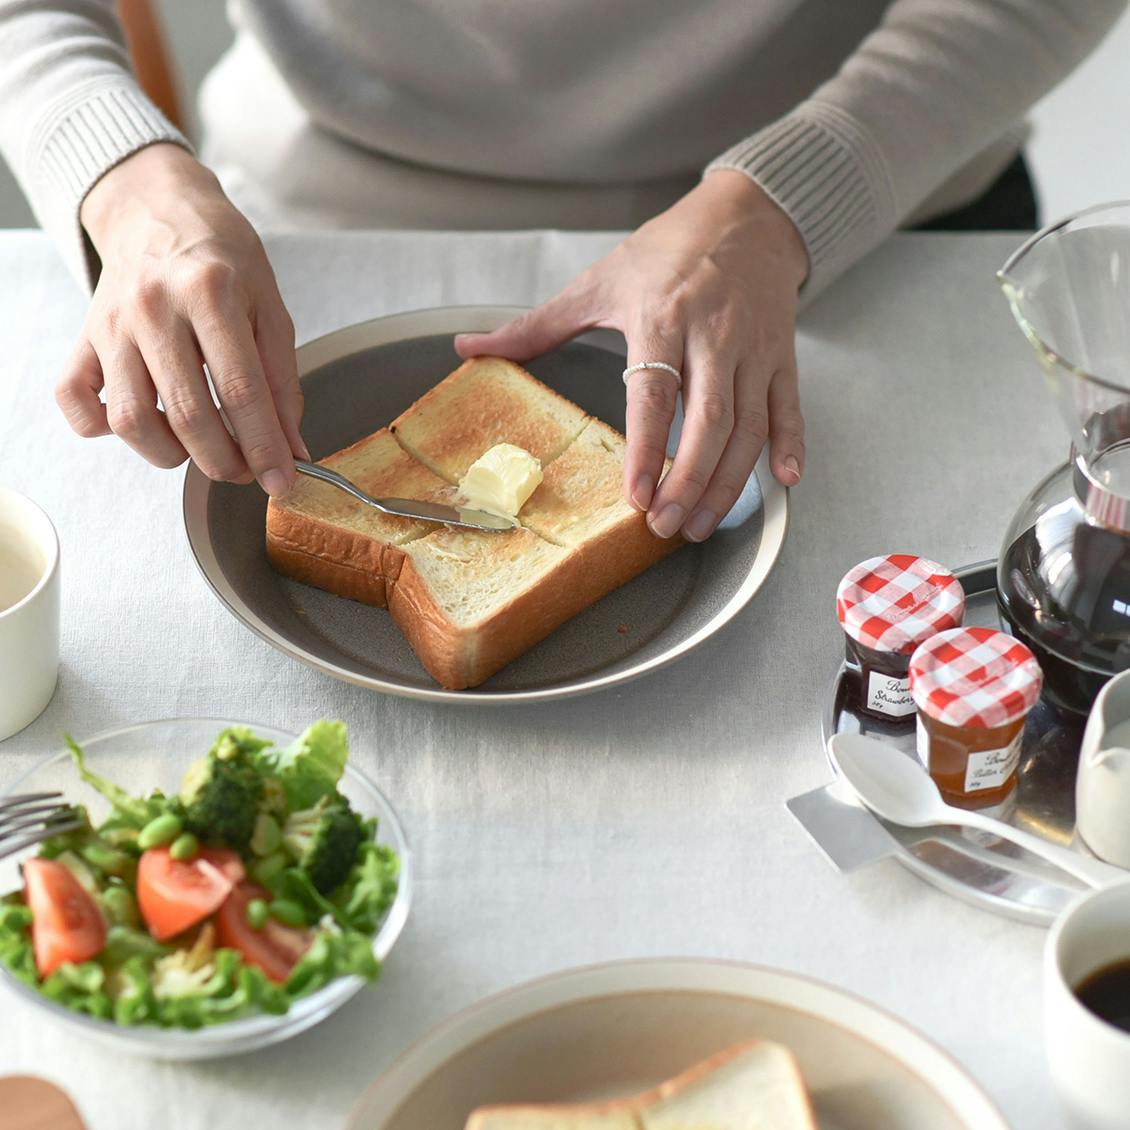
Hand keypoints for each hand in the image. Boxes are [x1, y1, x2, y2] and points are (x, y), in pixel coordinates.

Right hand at [57, 143, 306, 494]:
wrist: (158, 209)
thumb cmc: (223, 259)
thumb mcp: (270, 308)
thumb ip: (283, 382)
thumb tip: (293, 449)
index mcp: (210, 293)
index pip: (241, 391)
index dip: (264, 447)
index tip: (282, 481)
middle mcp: (154, 308)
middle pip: (187, 414)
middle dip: (224, 461)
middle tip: (246, 471)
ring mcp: (111, 324)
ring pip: (131, 419)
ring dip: (171, 454)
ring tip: (200, 449)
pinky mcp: (83, 337)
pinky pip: (76, 400)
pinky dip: (101, 428)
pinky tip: (143, 425)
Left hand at [455, 171, 807, 540]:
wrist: (747, 214)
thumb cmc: (667, 251)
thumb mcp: (598, 281)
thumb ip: (535, 325)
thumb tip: (469, 347)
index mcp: (662, 317)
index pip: (656, 395)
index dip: (648, 449)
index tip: (637, 497)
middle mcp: (715, 335)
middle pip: (709, 422)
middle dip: (688, 482)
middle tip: (667, 527)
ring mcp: (755, 348)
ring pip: (749, 427)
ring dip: (728, 482)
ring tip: (701, 524)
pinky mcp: (782, 356)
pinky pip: (790, 408)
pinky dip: (791, 446)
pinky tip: (782, 482)